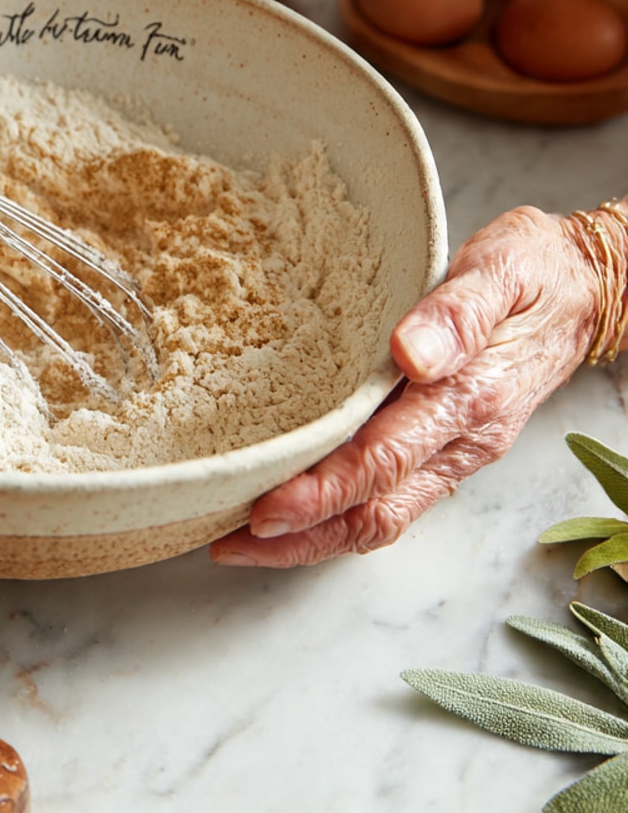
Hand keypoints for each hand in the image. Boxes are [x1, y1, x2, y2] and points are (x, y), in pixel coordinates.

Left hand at [210, 206, 603, 566]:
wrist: (584, 288)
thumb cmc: (534, 272)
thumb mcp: (500, 270)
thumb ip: (456, 313)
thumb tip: (411, 352)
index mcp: (468, 398)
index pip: (383, 462)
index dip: (322, 492)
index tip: (265, 509)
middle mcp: (461, 438)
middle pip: (374, 511)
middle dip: (301, 535)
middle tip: (229, 542)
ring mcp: (455, 450)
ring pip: (381, 517)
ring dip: (313, 537)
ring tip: (242, 542)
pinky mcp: (446, 446)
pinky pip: (391, 498)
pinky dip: (338, 516)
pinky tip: (297, 512)